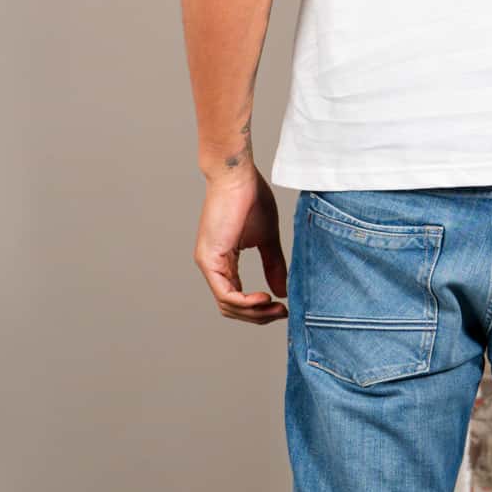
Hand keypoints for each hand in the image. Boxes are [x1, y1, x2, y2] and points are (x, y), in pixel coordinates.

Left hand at [194, 171, 288, 323]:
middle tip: (283, 313)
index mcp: (223, 263)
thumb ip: (274, 265)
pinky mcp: (209, 258)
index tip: (284, 308)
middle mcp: (212, 267)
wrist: (238, 175)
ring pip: (228, 306)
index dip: (260, 310)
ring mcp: (208, 264)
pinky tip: (264, 298)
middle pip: (232, 309)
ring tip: (277, 307)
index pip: (238, 299)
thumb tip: (282, 292)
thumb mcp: (268, 239)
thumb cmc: (251, 199)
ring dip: (254, 313)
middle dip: (259, 316)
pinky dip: (245, 302)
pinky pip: (225, 294)